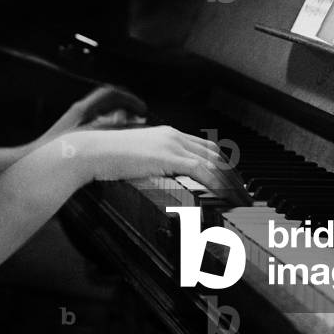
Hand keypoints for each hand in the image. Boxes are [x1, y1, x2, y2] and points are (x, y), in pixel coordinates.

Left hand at [40, 83, 147, 142]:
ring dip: (120, 114)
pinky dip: (112, 125)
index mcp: (83, 109)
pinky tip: (116, 138)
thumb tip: (126, 120)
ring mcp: (77, 119)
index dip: (130, 99)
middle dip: (128, 104)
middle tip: (141, 115)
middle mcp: (80, 110)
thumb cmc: (56, 149)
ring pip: (104, 110)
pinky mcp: (75, 129)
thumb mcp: (86, 138)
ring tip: (133, 125)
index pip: (111, 94)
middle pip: (109, 99)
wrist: (32, 159)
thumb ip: (107, 129)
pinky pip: (99, 120)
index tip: (142, 110)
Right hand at [62, 126, 252, 205]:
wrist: (89, 151)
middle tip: (244, 192)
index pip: (203, 147)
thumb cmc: (103, 158)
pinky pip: (202, 170)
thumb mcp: (132, 160)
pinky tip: (225, 196)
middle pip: (214, 153)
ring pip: (213, 162)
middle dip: (232, 173)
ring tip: (241, 199)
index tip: (231, 180)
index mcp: (166, 134)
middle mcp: (172, 135)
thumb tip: (153, 178)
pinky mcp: (168, 156)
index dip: (220, 164)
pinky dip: (218, 183)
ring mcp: (171, 144)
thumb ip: (147, 165)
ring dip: (230, 181)